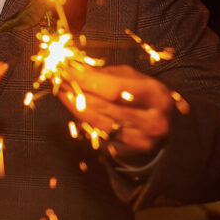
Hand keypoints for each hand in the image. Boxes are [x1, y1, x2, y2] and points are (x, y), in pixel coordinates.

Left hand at [60, 64, 174, 158]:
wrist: (160, 126)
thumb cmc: (142, 96)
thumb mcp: (132, 78)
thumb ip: (106, 74)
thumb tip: (75, 68)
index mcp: (156, 96)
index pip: (114, 88)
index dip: (87, 80)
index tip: (66, 69)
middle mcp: (152, 121)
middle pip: (104, 106)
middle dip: (77, 90)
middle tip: (58, 79)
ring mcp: (140, 140)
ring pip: (97, 121)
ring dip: (74, 105)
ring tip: (61, 90)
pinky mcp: (127, 151)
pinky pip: (97, 133)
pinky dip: (82, 119)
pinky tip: (72, 107)